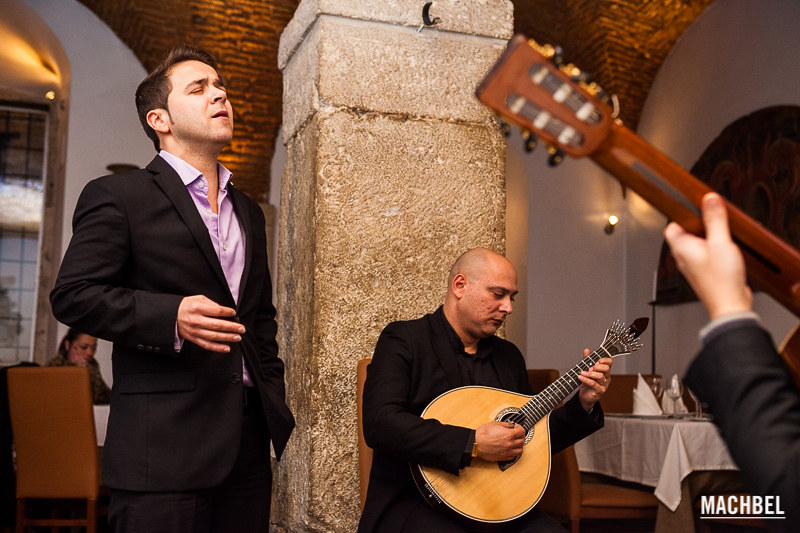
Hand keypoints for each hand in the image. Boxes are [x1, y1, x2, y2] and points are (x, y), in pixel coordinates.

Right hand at [177, 295, 244, 352]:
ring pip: (214, 336)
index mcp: (197, 308)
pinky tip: (227, 348)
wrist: (171, 315)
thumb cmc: (187, 306)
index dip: (228, 312)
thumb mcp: (198, 299)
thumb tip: (225, 311)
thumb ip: (212, 304)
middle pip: (217, 325)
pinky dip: (218, 348)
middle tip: (241, 328)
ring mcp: (195, 331)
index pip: (217, 311)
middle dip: (232, 327)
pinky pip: (207, 345)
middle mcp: (196, 320)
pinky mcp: (194, 339)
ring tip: (238, 337)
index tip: (234, 313)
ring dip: (228, 338)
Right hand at [474, 420, 525, 461]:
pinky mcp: (502, 457)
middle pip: (522, 441)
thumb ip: (505, 424)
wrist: (475, 443)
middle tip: (517, 434)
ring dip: (519, 446)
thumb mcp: (495, 424)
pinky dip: (514, 453)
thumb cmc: (483, 434)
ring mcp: (507, 451)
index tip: (517, 427)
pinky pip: (513, 457)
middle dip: (521, 436)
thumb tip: (511, 425)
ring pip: (520, 450)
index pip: (522, 431)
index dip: (520, 428)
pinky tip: (511, 449)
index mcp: (509, 434)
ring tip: (516, 442)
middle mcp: (509, 444)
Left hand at [578, 348, 611, 411]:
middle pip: (606, 368)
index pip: (609, 362)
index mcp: (605, 371)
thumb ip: (587, 360)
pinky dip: (586, 379)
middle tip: (589, 367)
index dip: (603, 359)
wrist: (585, 397)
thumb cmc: (587, 383)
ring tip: (582, 373)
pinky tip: (580, 377)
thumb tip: (587, 350)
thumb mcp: (587, 370)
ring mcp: (604, 384)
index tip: (596, 360)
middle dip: (597, 366)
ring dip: (590, 373)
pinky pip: (594, 384)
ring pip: (600, 376)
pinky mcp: (600, 391)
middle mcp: (606, 377)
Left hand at [664, 192, 751, 319]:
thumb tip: (709, 199)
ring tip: (722, 237)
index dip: (683, 215)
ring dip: (709, 239)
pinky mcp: (704, 273)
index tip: (695, 208)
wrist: (730, 306)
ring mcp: (693, 266)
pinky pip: (706, 255)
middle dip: (700, 225)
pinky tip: (727, 251)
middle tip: (714, 220)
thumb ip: (715, 220)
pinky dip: (715, 250)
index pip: (671, 226)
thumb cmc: (721, 281)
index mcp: (680, 248)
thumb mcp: (720, 243)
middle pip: (686, 233)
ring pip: (697, 245)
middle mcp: (683, 257)